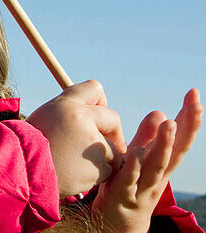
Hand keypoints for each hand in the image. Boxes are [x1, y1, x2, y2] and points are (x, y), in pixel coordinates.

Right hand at [27, 80, 125, 197]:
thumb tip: (97, 114)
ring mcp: (93, 145)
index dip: (99, 102)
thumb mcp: (46, 117)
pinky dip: (96, 172)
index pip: (95, 89)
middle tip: (100, 143)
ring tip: (74, 161)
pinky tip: (76, 172)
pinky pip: (107, 169)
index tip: (97, 115)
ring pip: (112, 149)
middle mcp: (82, 120)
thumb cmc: (32, 144)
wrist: (23, 171)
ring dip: (101, 156)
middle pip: (113, 119)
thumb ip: (70, 112)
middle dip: (112, 132)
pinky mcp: (99, 168)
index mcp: (67, 105)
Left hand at [92, 89, 202, 232]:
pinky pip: (130, 179)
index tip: (195, 94)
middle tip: (196, 104)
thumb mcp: (139, 157)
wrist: (118, 221)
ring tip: (169, 123)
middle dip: (187, 126)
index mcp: (163, 162)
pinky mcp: (123, 193)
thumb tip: (159, 112)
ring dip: (164, 144)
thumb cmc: (131, 183)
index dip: (189, 117)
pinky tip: (137, 151)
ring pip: (157, 165)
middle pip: (177, 150)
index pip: (180, 137)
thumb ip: (147, 137)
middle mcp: (159, 173)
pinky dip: (135, 166)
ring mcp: (143, 185)